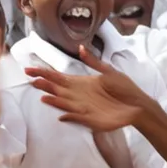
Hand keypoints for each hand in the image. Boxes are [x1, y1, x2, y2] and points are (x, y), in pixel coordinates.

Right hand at [26, 46, 153, 131]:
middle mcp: (78, 95)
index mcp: (81, 83)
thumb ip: (92, 61)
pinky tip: (60, 113)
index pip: (58, 77)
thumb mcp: (108, 71)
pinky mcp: (90, 119)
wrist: (138, 105)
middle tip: (31, 80)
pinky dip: (69, 115)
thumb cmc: (124, 88)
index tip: (29, 69)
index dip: (44, 73)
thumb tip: (80, 48)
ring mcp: (83, 108)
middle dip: (44, 85)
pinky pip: (76, 117)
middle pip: (57, 89)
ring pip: (64, 103)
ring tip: (42, 95)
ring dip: (54, 99)